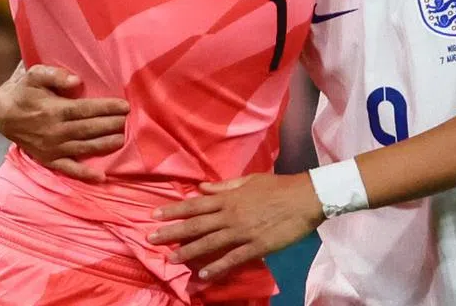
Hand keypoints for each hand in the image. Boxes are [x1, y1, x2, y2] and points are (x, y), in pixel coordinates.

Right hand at [0, 64, 128, 181]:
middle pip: (89, 129)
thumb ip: (54, 75)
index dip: (107, 108)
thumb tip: (76, 80)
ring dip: (104, 145)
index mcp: (54, 110)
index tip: (125, 106)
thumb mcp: (34, 75)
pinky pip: (68, 169)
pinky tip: (101, 177)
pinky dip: (84, 174)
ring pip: (84, 147)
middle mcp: (55, 131)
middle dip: (111, 125)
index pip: (86, 110)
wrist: (3, 114)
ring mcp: (53, 148)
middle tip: (129, 120)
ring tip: (122, 140)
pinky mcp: (49, 159)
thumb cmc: (25, 91)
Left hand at [148, 173, 323, 280]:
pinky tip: (204, 275)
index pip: (195, 204)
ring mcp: (243, 231)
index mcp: (229, 198)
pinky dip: (218, 267)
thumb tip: (202, 188)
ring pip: (210, 242)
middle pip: (196, 224)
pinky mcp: (257, 245)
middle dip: (172, 231)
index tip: (154, 215)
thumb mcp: (249, 181)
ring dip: (189, 251)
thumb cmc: (277, 187)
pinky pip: (233, 258)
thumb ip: (224, 187)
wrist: (305, 197)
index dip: (174, 210)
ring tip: (171, 259)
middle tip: (151, 238)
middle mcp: (231, 214)